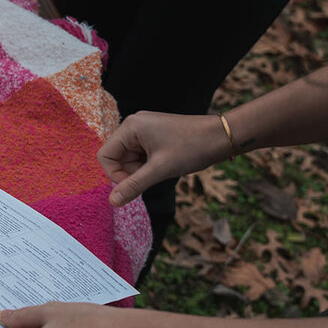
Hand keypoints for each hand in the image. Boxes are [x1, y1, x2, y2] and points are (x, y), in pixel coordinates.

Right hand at [98, 111, 232, 206]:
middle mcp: (134, 125)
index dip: (115, 175)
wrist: (222, 136)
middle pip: (117, 158)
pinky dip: (150, 165)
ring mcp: (144, 130)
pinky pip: (141, 156)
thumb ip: (133, 185)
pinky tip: (166, 164)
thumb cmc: (192, 148)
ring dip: (142, 170)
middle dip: (131, 172)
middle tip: (154, 175)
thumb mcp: (160, 170)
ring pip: (130, 159)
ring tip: (163, 169)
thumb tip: (112, 202)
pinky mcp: (154, 136)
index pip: (105, 155)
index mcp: (131, 127)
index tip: (135, 184)